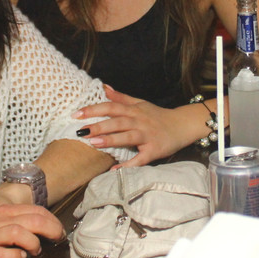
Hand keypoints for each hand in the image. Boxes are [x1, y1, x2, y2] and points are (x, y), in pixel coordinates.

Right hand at [0, 204, 65, 257]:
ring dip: (32, 242)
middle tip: (56, 240)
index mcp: (5, 214)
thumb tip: (57, 233)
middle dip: (49, 229)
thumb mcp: (14, 238)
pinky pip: (0, 253)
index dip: (52, 221)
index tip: (60, 233)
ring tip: (35, 252)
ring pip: (16, 231)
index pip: (35, 210)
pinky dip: (14, 256)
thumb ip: (29, 230)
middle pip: (30, 219)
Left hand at [75, 86, 192, 167]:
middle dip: (99, 125)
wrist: (183, 125)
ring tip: (94, 143)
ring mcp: (147, 136)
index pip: (111, 107)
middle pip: (117, 121)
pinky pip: (140, 159)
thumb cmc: (158, 116)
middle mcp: (140, 121)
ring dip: (111, 140)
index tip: (76, 114)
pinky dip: (128, 164)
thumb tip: (104, 87)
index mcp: (134, 110)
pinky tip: (114, 170)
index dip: (94, 109)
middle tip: (80, 130)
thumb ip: (121, 97)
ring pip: (128, 137)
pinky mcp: (154, 150)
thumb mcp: (140, 103)